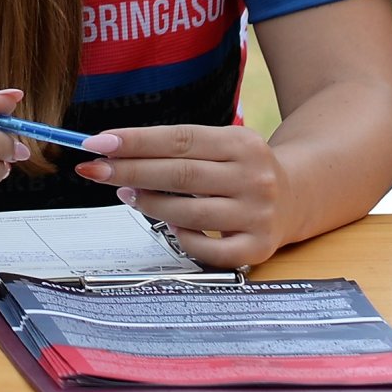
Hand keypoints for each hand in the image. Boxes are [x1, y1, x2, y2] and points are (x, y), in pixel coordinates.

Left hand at [72, 124, 290, 267]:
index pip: (179, 139)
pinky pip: (211, 251)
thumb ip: (176, 148)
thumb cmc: (239, 168)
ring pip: (190, 214)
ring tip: (126, 194)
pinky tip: (171, 227)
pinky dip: (185, 240)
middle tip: (94, 170)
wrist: (296, 195)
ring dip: (149, 204)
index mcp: (241, 143)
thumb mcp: (220, 144)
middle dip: (130, 171)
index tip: (97, 143)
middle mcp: (254, 177)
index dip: (136, 141)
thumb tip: (115, 153)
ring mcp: (258, 215)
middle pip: (180, 175)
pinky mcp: (259, 248)